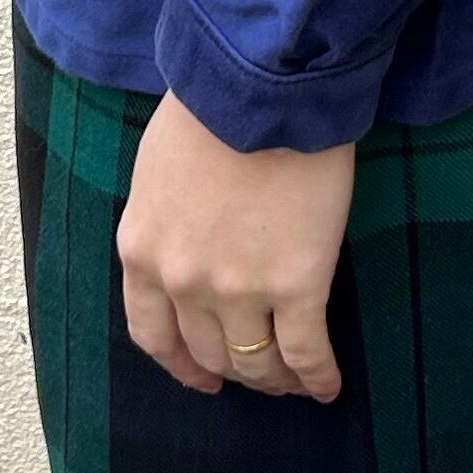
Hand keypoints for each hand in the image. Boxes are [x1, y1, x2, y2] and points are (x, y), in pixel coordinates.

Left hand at [117, 92, 353, 400]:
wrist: (263, 85)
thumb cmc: (213, 107)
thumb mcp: (157, 168)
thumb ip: (163, 220)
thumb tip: (184, 241)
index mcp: (142, 251)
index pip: (152, 333)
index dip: (180, 364)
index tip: (201, 377)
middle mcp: (182, 281)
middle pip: (208, 352)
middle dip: (234, 370)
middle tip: (258, 373)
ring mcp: (238, 289)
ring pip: (256, 360)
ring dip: (275, 379)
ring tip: (294, 381)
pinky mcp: (297, 285)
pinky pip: (307, 352)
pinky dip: (318, 377)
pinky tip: (330, 387)